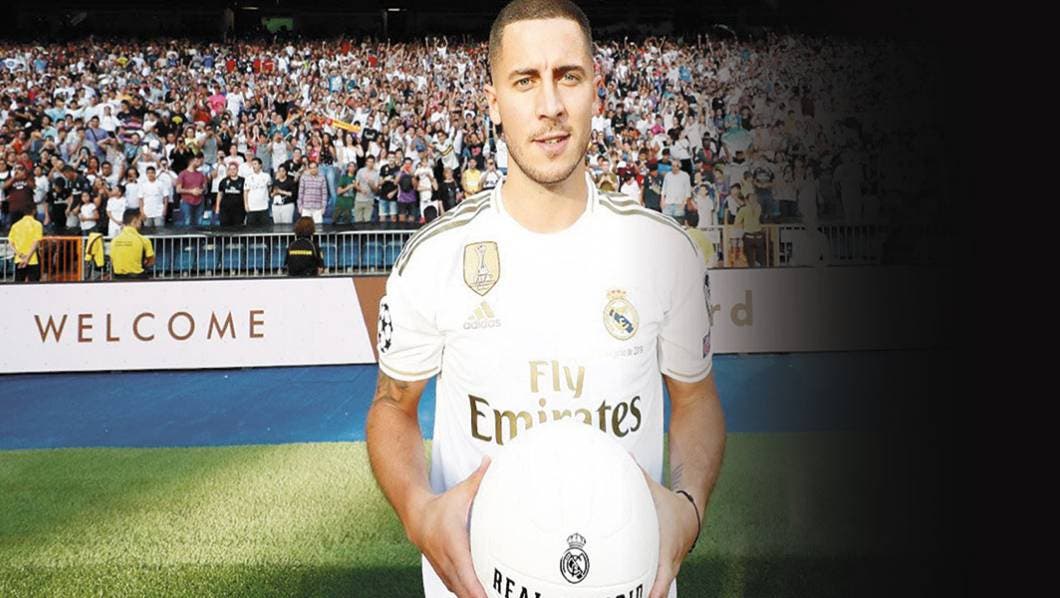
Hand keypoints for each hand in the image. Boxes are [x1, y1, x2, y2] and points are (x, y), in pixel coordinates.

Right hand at [407, 456, 490, 597]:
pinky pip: (455, 587)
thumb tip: (493, 461)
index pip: (465, 569)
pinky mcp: (442, 571)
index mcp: (452, 541)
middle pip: (463, 587)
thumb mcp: (461, 492)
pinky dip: (466, 594)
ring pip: (458, 590)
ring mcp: (442, 566)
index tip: (486, 597)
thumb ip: (479, 479)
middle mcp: (446, 558)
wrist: (415, 514)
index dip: (475, 587)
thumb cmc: (442, 504)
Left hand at [642, 470, 699, 597]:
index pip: (664, 572)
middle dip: (650, 595)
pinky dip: (649, 591)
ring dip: (648, 594)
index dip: (658, 587)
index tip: (651, 597)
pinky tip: (637, 596)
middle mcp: (670, 560)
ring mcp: (670, 567)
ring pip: (659, 587)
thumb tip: (624, 458)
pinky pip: (658, 583)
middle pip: (660, 586)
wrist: (691, 513)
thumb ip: (638, 475)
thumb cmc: (670, 506)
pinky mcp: (666, 569)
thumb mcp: (655, 491)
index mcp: (667, 546)